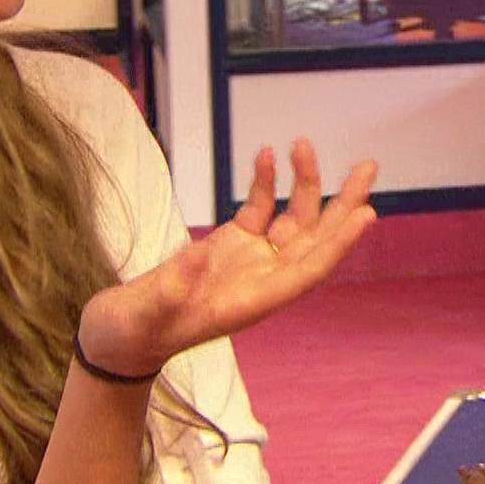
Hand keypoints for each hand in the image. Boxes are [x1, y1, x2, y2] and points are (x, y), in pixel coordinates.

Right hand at [79, 141, 376, 377]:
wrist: (116, 339)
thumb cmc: (130, 334)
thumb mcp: (147, 312)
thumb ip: (173, 286)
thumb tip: (198, 252)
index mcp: (252, 303)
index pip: (308, 272)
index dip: (338, 244)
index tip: (365, 215)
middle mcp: (261, 281)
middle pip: (314, 241)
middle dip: (343, 205)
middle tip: (368, 167)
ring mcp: (248, 262)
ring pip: (292, 221)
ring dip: (304, 184)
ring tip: (304, 144)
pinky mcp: (229, 246)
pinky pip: (258, 210)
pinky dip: (264, 184)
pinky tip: (266, 155)